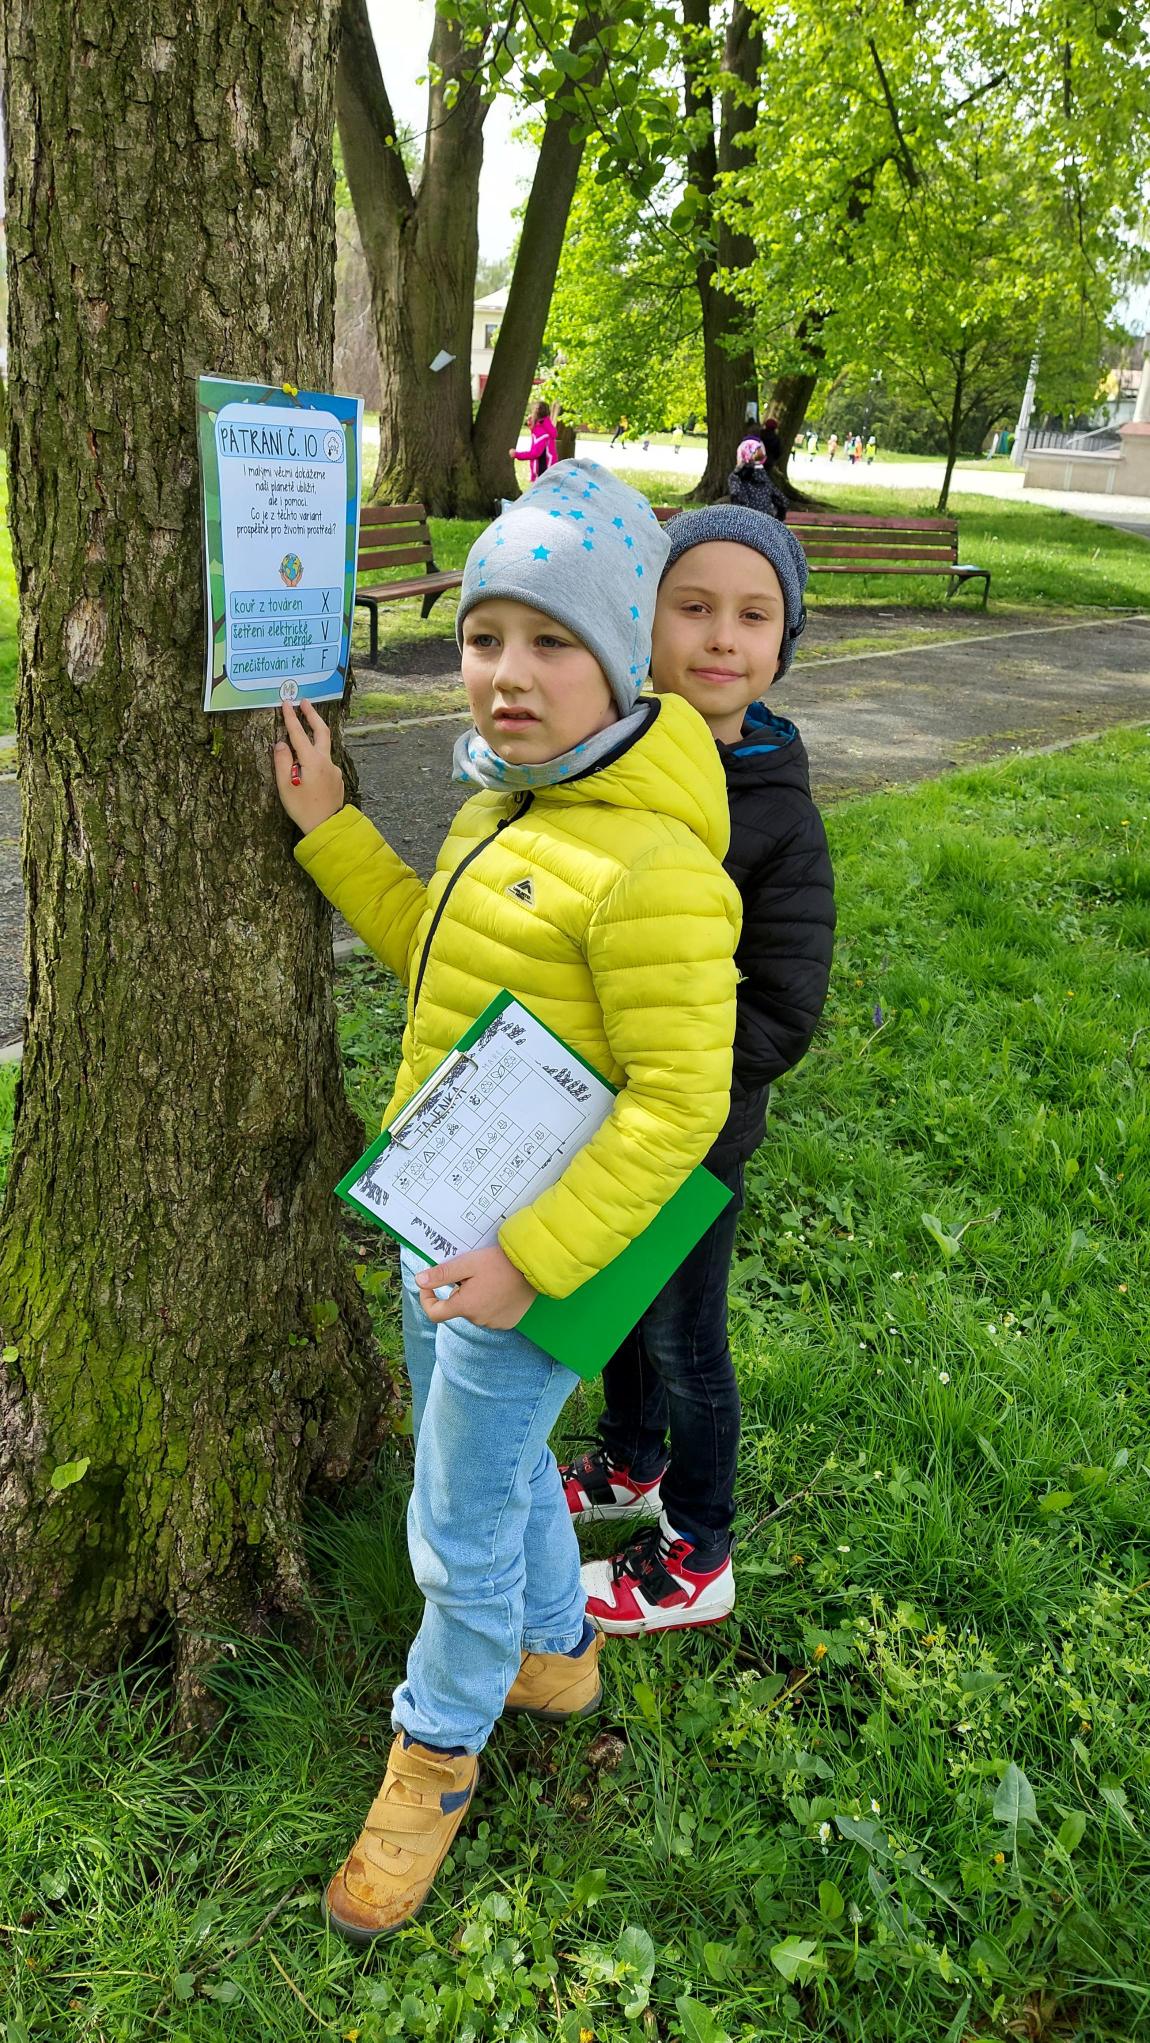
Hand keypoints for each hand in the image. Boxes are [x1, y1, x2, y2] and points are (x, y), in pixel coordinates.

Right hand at [273, 700, 344, 833]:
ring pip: (324, 746)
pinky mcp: (337, 778)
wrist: (327, 827)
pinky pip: (325, 761)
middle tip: (304, 702)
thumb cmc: (303, 808)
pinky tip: (308, 764)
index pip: (299, 733)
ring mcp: (334, 769)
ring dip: (315, 734)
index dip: (291, 717)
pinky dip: (316, 755)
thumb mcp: (285, 786)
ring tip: (305, 728)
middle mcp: (326, 761)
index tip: (286, 703)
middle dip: (312, 715)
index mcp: (312, 761)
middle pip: (322, 731)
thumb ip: (282, 761)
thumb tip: (281, 743)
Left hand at [416, 1245, 536, 1328]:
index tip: (430, 1286)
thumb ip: (442, 1274)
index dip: (427, 1299)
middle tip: (472, 1272)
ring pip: (475, 1311)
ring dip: (476, 1298)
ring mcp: (494, 1323)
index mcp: (465, 1306)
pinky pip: (491, 1315)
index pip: (435, 1313)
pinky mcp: (508, 1322)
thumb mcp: (468, 1263)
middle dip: (459, 1292)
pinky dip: (491, 1303)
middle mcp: (478, 1319)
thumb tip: (419, 1281)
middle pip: (458, 1308)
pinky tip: (501, 1288)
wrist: (534, 1267)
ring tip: (490, 1278)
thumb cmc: (500, 1262)